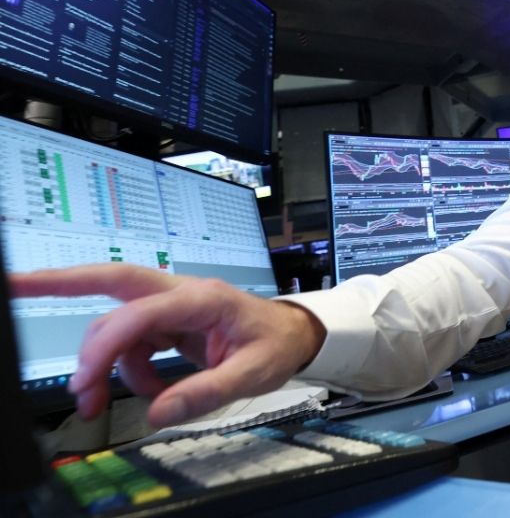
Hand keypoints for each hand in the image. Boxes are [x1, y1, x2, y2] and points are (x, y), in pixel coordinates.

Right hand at [10, 264, 325, 427]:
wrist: (294, 333)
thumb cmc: (275, 344)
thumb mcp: (252, 374)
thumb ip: (205, 393)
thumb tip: (158, 413)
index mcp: (201, 298)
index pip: (139, 312)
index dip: (105, 343)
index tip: (83, 379)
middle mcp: (179, 293)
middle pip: (110, 283)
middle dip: (63, 293)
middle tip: (27, 312)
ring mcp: (170, 304)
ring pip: (115, 325)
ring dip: (103, 364)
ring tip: (100, 402)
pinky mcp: (166, 321)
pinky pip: (131, 342)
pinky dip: (128, 370)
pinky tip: (150, 391)